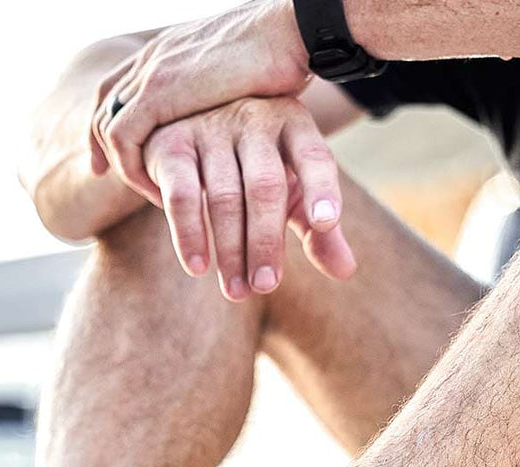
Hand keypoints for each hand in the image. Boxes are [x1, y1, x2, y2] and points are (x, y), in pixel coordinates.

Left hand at [91, 1, 310, 200]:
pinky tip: (158, 190)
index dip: (108, 117)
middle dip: (99, 143)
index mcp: (167, 48)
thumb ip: (216, 96)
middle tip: (102, 175)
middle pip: (103, 104)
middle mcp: (152, 57)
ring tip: (146, 190)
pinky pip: (124, 140)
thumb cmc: (282, 53)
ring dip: (122, 164)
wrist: (291, 30)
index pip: (118, 85)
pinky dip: (132, 169)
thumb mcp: (236, 76)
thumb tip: (226, 118)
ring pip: (108, 127)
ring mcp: (152, 72)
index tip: (110, 149)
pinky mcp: (158, 92)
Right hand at [143, 97, 355, 298]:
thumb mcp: (290, 190)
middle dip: (266, 242)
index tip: (326, 223)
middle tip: (265, 287)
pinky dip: (189, 234)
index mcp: (294, 125)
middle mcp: (255, 120)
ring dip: (230, 251)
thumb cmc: (251, 165)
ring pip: (224, 197)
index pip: (315, 157)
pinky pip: (182, 196)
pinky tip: (198, 267)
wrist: (188, 120)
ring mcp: (211, 129)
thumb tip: (346, 272)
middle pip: (265, 186)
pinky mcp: (172, 145)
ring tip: (237, 292)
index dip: (322, 189)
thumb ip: (317, 227)